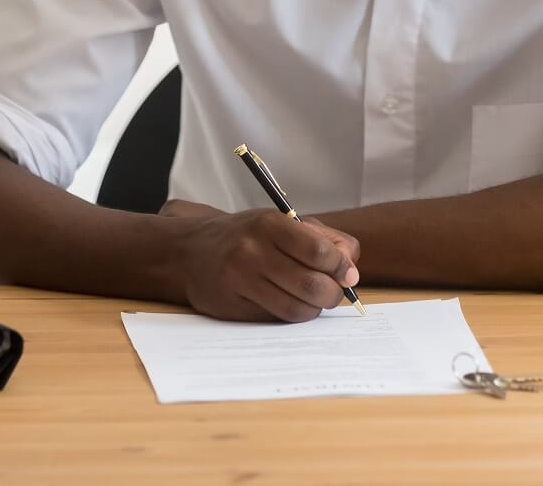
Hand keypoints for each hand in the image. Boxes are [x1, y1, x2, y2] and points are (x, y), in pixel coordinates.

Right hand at [158, 199, 361, 322]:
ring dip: (314, 309)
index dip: (340, 267)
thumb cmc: (248, 236)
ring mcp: (239, 281)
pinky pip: (275, 319)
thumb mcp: (283, 223)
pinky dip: (291, 315)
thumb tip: (351, 270)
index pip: (319, 251)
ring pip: (296, 309)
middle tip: (334, 293)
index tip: (347, 275)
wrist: (191, 252)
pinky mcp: (231, 307)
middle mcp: (252, 251)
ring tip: (314, 300)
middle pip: (311, 285)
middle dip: (332, 294)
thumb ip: (324, 239)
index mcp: (270, 224)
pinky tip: (289, 304)